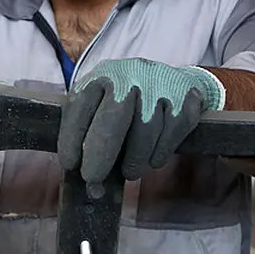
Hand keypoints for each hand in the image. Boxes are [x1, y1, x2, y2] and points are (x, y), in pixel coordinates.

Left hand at [58, 58, 224, 190]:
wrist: (180, 82)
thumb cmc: (133, 102)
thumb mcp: (106, 103)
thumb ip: (91, 132)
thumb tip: (83, 177)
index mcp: (103, 75)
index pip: (80, 107)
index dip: (71, 138)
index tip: (69, 165)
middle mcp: (130, 75)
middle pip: (111, 119)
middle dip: (99, 154)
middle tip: (93, 178)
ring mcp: (159, 84)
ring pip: (144, 130)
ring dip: (134, 159)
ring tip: (129, 173)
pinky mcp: (185, 97)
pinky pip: (171, 133)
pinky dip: (160, 152)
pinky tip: (153, 161)